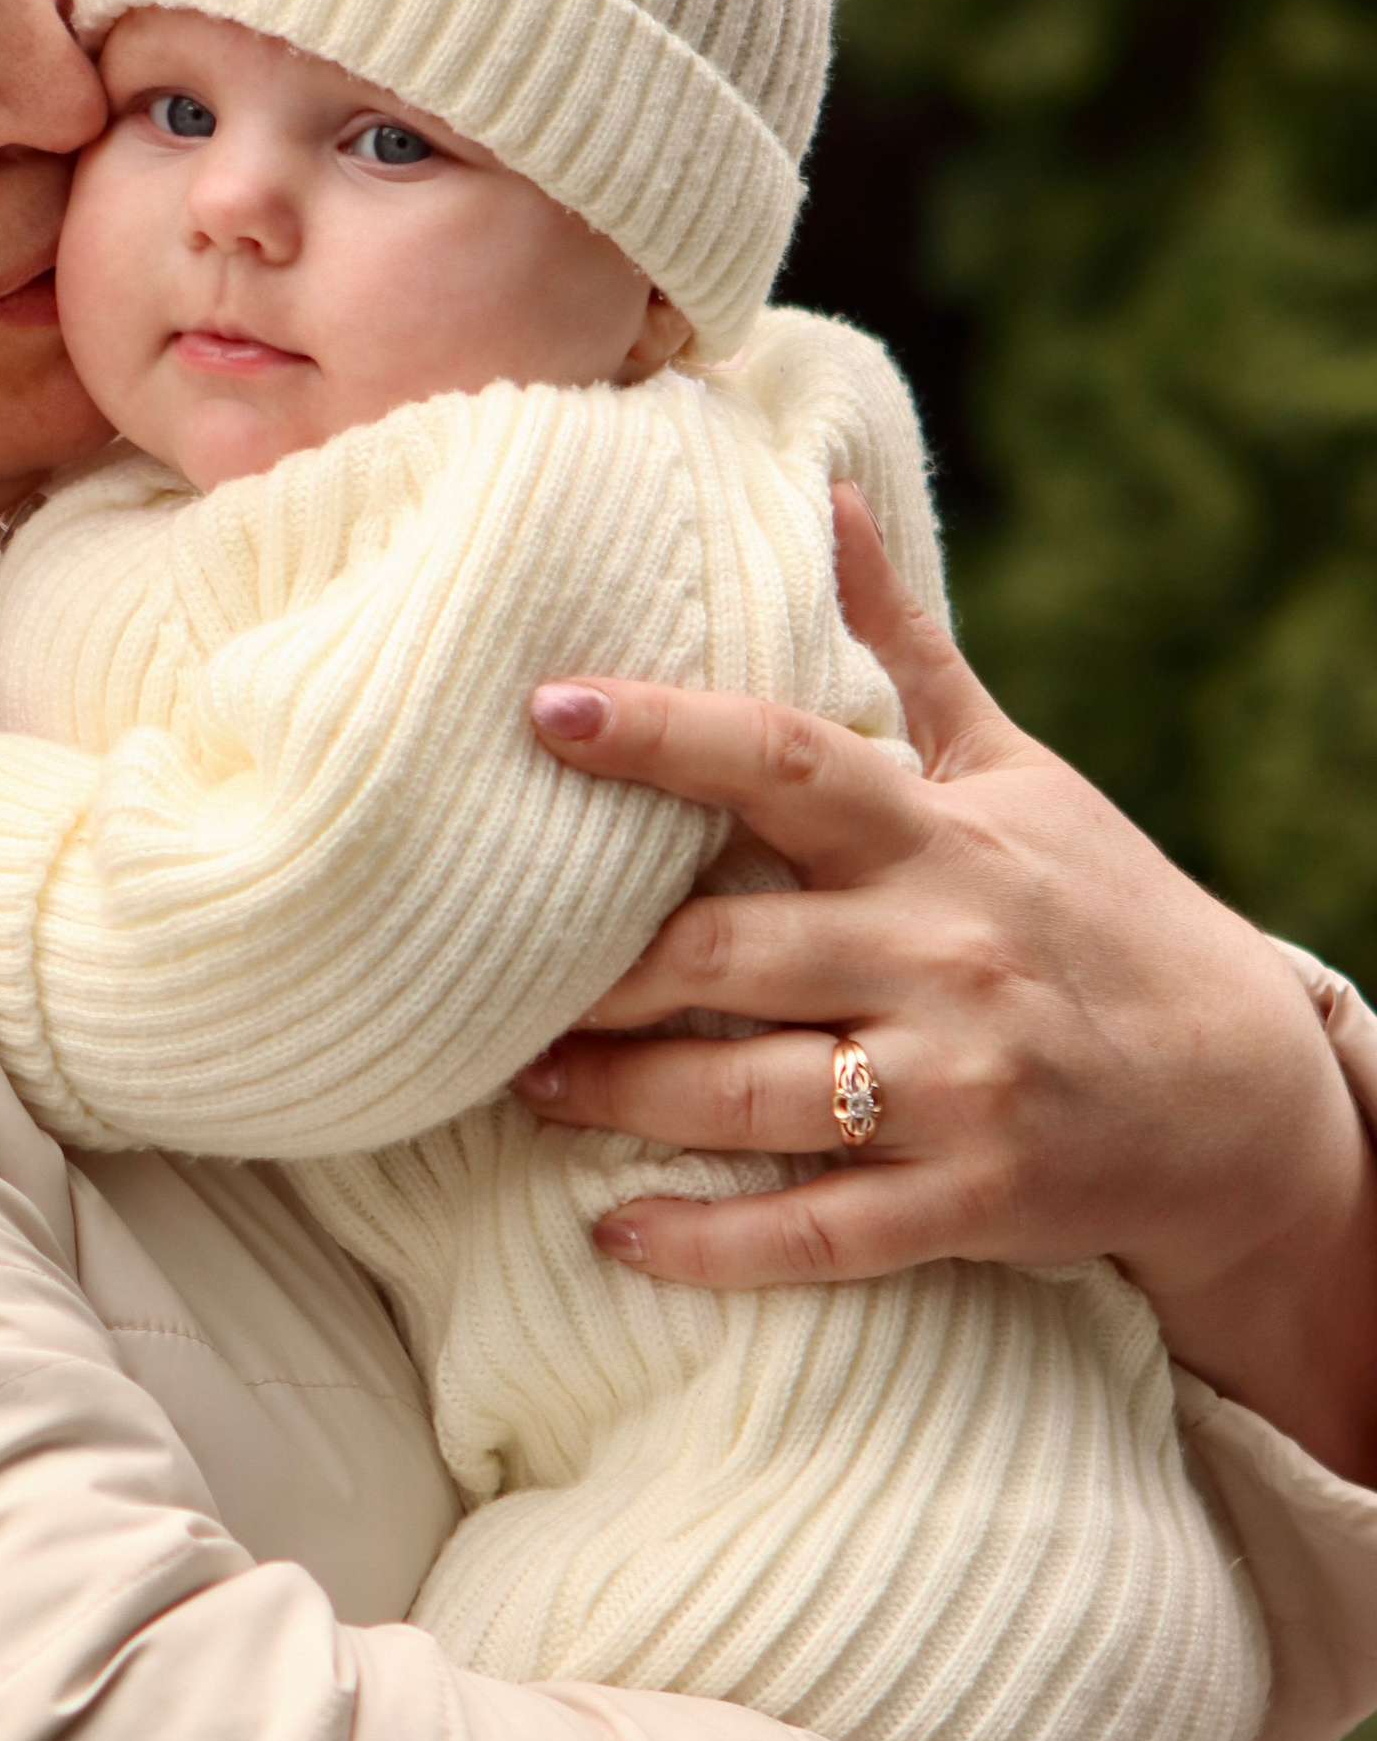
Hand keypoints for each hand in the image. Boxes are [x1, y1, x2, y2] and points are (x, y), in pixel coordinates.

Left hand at [515, 486, 1376, 1478]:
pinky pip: (819, 1231)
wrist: (1250, 1104)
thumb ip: (904, 652)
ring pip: (755, 1095)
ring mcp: (963, 1088)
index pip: (790, 761)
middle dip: (605, 970)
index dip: (666, 734)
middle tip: (491, 971)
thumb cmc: (1103, 916)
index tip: (548, 709)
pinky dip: (710, 1242)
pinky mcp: (975, 1204)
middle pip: (737, 950)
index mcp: (942, 838)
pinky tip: (616, 1236)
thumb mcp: (1017, 773)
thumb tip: (824, 498)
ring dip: (622, 1096)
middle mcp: (949, 954)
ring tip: (526, 1083)